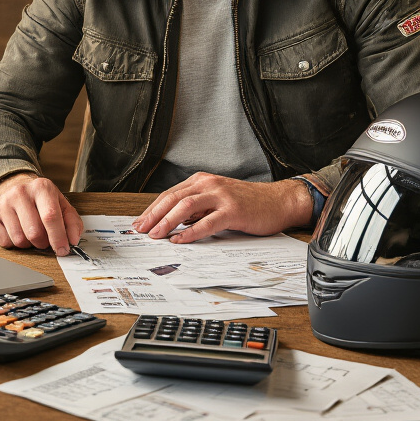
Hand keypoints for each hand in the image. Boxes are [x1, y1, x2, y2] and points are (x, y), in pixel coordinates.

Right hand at [0, 172, 83, 254]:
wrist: (16, 189)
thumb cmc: (42, 201)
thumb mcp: (62, 206)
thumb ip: (72, 223)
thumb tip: (72, 240)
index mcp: (42, 188)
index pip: (50, 216)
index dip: (58, 237)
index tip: (62, 250)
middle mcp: (20, 192)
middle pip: (34, 232)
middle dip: (43, 243)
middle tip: (45, 239)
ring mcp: (4, 203)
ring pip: (19, 240)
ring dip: (29, 244)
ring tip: (31, 233)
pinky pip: (5, 242)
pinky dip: (14, 244)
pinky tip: (17, 231)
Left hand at [131, 173, 312, 243]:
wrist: (279, 201)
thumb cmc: (248, 203)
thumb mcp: (216, 200)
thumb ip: (196, 208)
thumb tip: (172, 222)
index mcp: (201, 181)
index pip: (169, 194)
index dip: (152, 209)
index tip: (140, 222)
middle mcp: (208, 184)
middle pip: (172, 198)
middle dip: (153, 215)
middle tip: (140, 230)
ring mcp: (221, 196)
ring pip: (185, 207)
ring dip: (167, 222)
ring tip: (156, 235)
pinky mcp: (233, 210)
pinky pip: (207, 222)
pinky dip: (190, 232)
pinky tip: (180, 239)